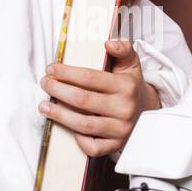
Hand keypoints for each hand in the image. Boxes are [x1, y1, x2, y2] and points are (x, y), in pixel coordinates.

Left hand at [38, 39, 161, 157]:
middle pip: (82, 100)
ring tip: (44, 106)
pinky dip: (77, 139)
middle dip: (58, 90)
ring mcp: (120, 130)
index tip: (51, 69)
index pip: (90, 78)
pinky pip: (92, 147)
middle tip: (45, 83)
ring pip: (83, 125)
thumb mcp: (131, 64)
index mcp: (126, 86)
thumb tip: (109, 43)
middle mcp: (124, 109)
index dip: (67, 73)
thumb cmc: (131, 86)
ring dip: (59, 115)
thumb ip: (122, 49)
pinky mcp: (116, 145)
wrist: (147, 111)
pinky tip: (67, 126)